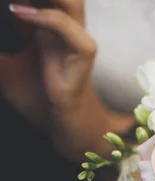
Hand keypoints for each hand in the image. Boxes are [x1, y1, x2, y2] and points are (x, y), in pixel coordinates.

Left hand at [0, 1, 132, 161]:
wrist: (62, 129)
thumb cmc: (38, 99)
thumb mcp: (3, 69)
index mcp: (43, 24)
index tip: (0, 3)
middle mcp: (62, 26)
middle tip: (7, 0)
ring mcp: (74, 39)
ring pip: (70, 1)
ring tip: (11, 1)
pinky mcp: (83, 57)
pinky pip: (67, 28)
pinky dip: (44, 17)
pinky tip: (17, 12)